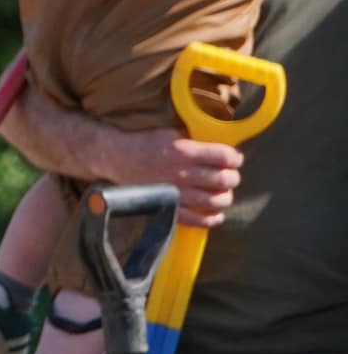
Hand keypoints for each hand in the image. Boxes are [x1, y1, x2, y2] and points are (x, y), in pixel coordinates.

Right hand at [92, 126, 243, 228]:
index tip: (234, 159)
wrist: (117, 158)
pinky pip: (198, 220)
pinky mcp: (169, 207)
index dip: (235, 158)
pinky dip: (212, 219)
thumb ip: (196, 140)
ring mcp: (177, 193)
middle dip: (232, 177)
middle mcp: (182, 173)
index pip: (224, 156)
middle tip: (229, 176)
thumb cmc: (145, 143)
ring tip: (222, 193)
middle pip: (224, 180)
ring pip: (216, 201)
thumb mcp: (170, 133)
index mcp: (184, 151)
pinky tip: (214, 214)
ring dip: (225, 197)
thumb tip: (222, 148)